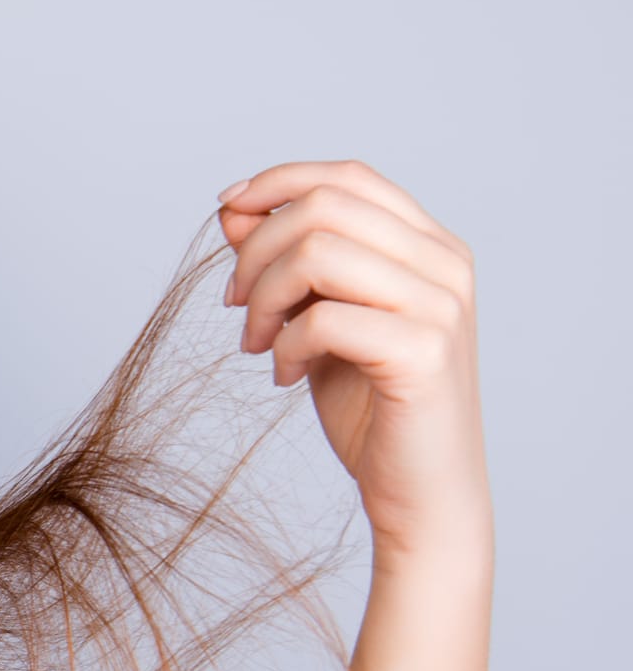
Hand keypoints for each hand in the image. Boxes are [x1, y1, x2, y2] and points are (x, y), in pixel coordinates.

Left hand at [217, 160, 489, 560]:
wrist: (420, 493)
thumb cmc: (370, 407)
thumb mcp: (317, 320)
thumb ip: (287, 264)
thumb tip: (232, 210)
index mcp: (429, 246)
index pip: (348, 177)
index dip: (278, 183)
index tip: (226, 211)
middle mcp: (444, 264)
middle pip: (324, 207)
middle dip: (257, 250)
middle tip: (235, 304)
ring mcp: (441, 306)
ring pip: (318, 252)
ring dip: (263, 297)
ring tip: (255, 343)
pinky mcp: (424, 353)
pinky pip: (324, 318)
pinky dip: (285, 345)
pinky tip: (283, 377)